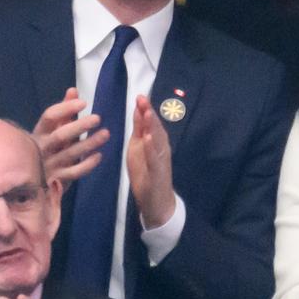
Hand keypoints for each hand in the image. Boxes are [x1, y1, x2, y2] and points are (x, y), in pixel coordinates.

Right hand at [33, 87, 108, 187]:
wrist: (30, 182)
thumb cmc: (46, 150)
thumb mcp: (51, 131)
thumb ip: (63, 112)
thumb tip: (73, 90)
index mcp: (38, 133)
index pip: (49, 117)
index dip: (65, 108)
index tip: (83, 102)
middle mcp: (41, 148)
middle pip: (60, 135)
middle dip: (79, 126)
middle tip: (98, 118)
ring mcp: (49, 165)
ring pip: (70, 153)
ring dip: (89, 143)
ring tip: (106, 134)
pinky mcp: (57, 180)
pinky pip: (74, 172)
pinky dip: (87, 164)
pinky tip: (99, 155)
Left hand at [127, 94, 176, 228]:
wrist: (156, 202)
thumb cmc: (146, 174)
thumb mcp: (138, 148)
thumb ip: (139, 130)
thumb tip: (138, 109)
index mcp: (154, 142)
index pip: (150, 123)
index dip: (146, 109)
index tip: (140, 96)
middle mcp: (161, 148)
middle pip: (156, 128)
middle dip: (150, 113)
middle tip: (143, 99)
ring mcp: (161, 160)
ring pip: (158, 141)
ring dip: (153, 127)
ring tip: (147, 113)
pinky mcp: (158, 173)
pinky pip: (155, 159)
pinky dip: (152, 149)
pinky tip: (149, 139)